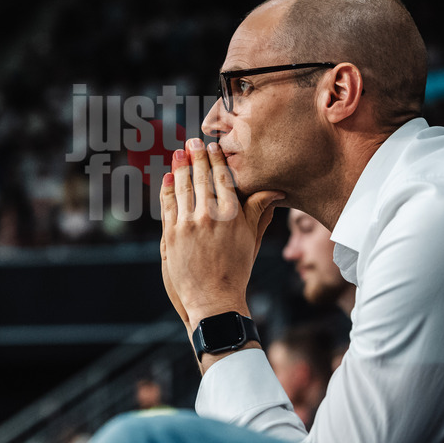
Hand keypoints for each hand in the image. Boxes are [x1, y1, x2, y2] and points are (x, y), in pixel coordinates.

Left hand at [160, 138, 282, 330]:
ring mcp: (188, 224)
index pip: (223, 178)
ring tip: (179, 152)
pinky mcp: (172, 235)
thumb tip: (275, 190)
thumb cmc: (237, 270)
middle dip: (196, 157)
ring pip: (182, 187)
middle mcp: (209, 215)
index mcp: (231, 214)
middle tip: (193, 142)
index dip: (216, 160)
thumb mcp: (252, 239)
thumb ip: (259, 211)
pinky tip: (168, 177)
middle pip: (200, 177)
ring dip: (180, 167)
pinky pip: (168, 205)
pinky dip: (167, 188)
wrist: (214, 300)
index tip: (213, 146)